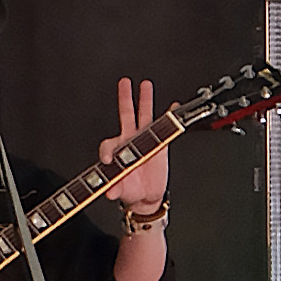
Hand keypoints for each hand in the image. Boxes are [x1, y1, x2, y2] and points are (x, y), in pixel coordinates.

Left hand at [100, 77, 167, 212]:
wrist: (146, 196)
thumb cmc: (130, 191)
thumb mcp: (120, 191)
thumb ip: (115, 189)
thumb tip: (110, 192)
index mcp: (117, 152)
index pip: (109, 144)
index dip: (107, 150)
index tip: (107, 159)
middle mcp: (130, 142)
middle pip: (126, 116)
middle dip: (124, 99)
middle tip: (123, 84)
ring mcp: (145, 141)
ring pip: (145, 116)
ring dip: (145, 100)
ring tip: (146, 85)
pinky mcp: (160, 146)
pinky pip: (166, 128)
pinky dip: (170, 117)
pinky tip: (174, 106)